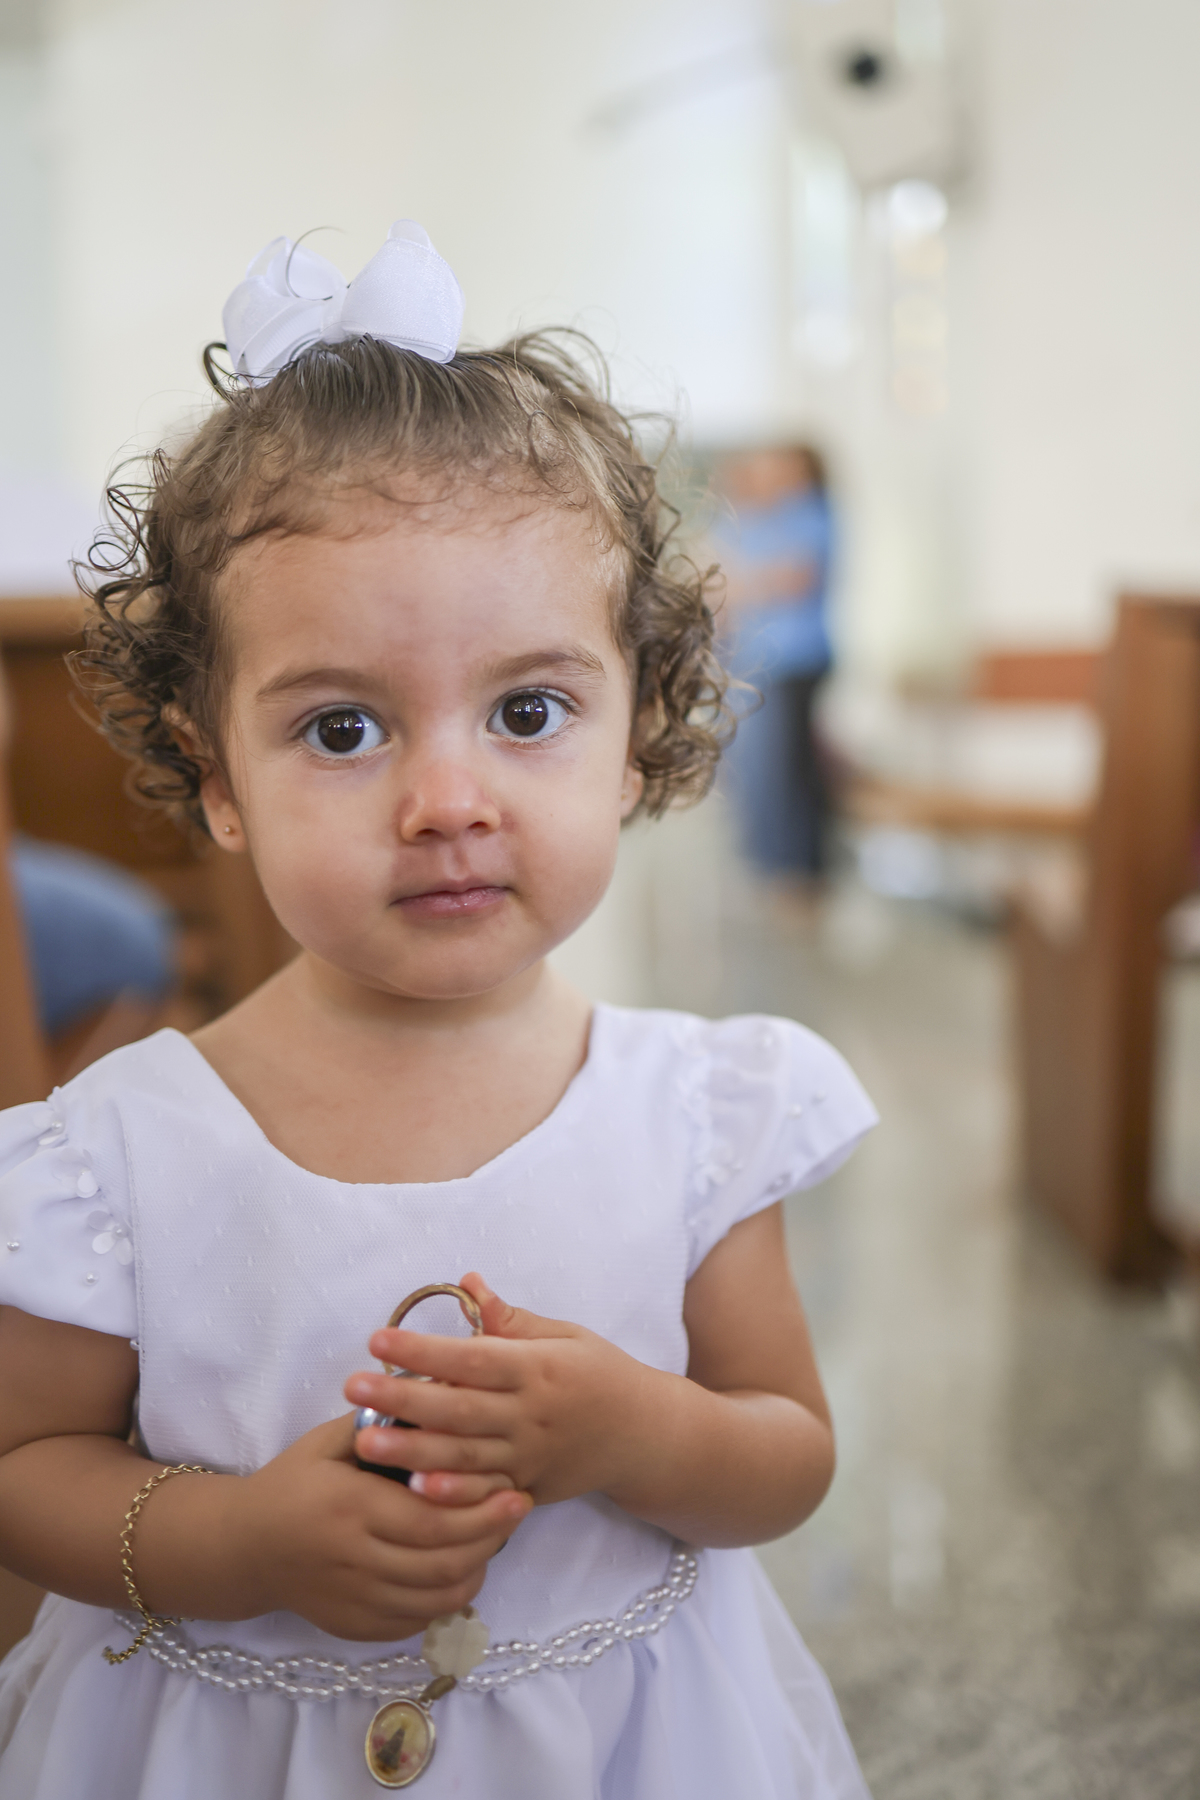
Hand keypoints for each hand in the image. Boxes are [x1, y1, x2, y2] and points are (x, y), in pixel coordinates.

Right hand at [217, 1412, 531, 1640]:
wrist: (245, 1546)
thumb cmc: (294, 1481)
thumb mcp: (331, 1440)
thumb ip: (386, 1423)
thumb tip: (444, 1392)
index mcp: (350, 1508)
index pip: (432, 1519)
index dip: (482, 1510)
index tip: (516, 1490)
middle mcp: (353, 1561)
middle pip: (442, 1562)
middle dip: (490, 1537)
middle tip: (517, 1510)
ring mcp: (354, 1601)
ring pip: (437, 1598)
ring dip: (476, 1568)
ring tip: (495, 1537)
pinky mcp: (355, 1627)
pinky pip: (417, 1620)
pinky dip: (449, 1598)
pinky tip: (462, 1567)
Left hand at [344, 1272, 649, 1506]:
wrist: (644, 1437)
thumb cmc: (601, 1375)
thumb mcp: (566, 1336)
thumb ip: (512, 1319)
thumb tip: (468, 1283)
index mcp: (538, 1368)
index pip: (473, 1357)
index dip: (424, 1350)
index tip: (378, 1340)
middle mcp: (531, 1415)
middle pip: (458, 1408)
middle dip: (402, 1398)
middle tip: (352, 1388)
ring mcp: (529, 1458)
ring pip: (463, 1456)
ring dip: (411, 1450)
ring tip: (365, 1441)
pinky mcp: (528, 1490)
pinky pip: (485, 1495)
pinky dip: (453, 1494)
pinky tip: (417, 1488)